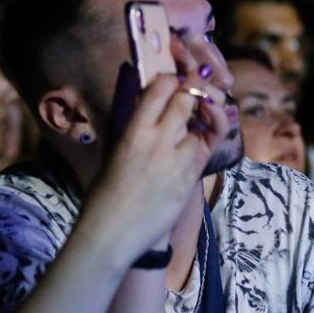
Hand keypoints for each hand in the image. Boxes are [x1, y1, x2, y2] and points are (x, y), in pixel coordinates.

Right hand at [84, 70, 229, 265]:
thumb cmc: (105, 192)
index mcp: (132, 132)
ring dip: (201, 117)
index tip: (172, 80)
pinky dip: (208, 136)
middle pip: (186, 100)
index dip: (170, 79)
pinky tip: (203, 133)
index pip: (160, 89)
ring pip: (202, 124)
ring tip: (196, 115)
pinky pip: (208, 147)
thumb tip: (135, 85)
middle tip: (193, 89)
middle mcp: (158, 141)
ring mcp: (178, 159)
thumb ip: (128, 118)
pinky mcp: (192, 176)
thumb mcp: (112, 149)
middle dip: (192, 91)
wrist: (113, 233)